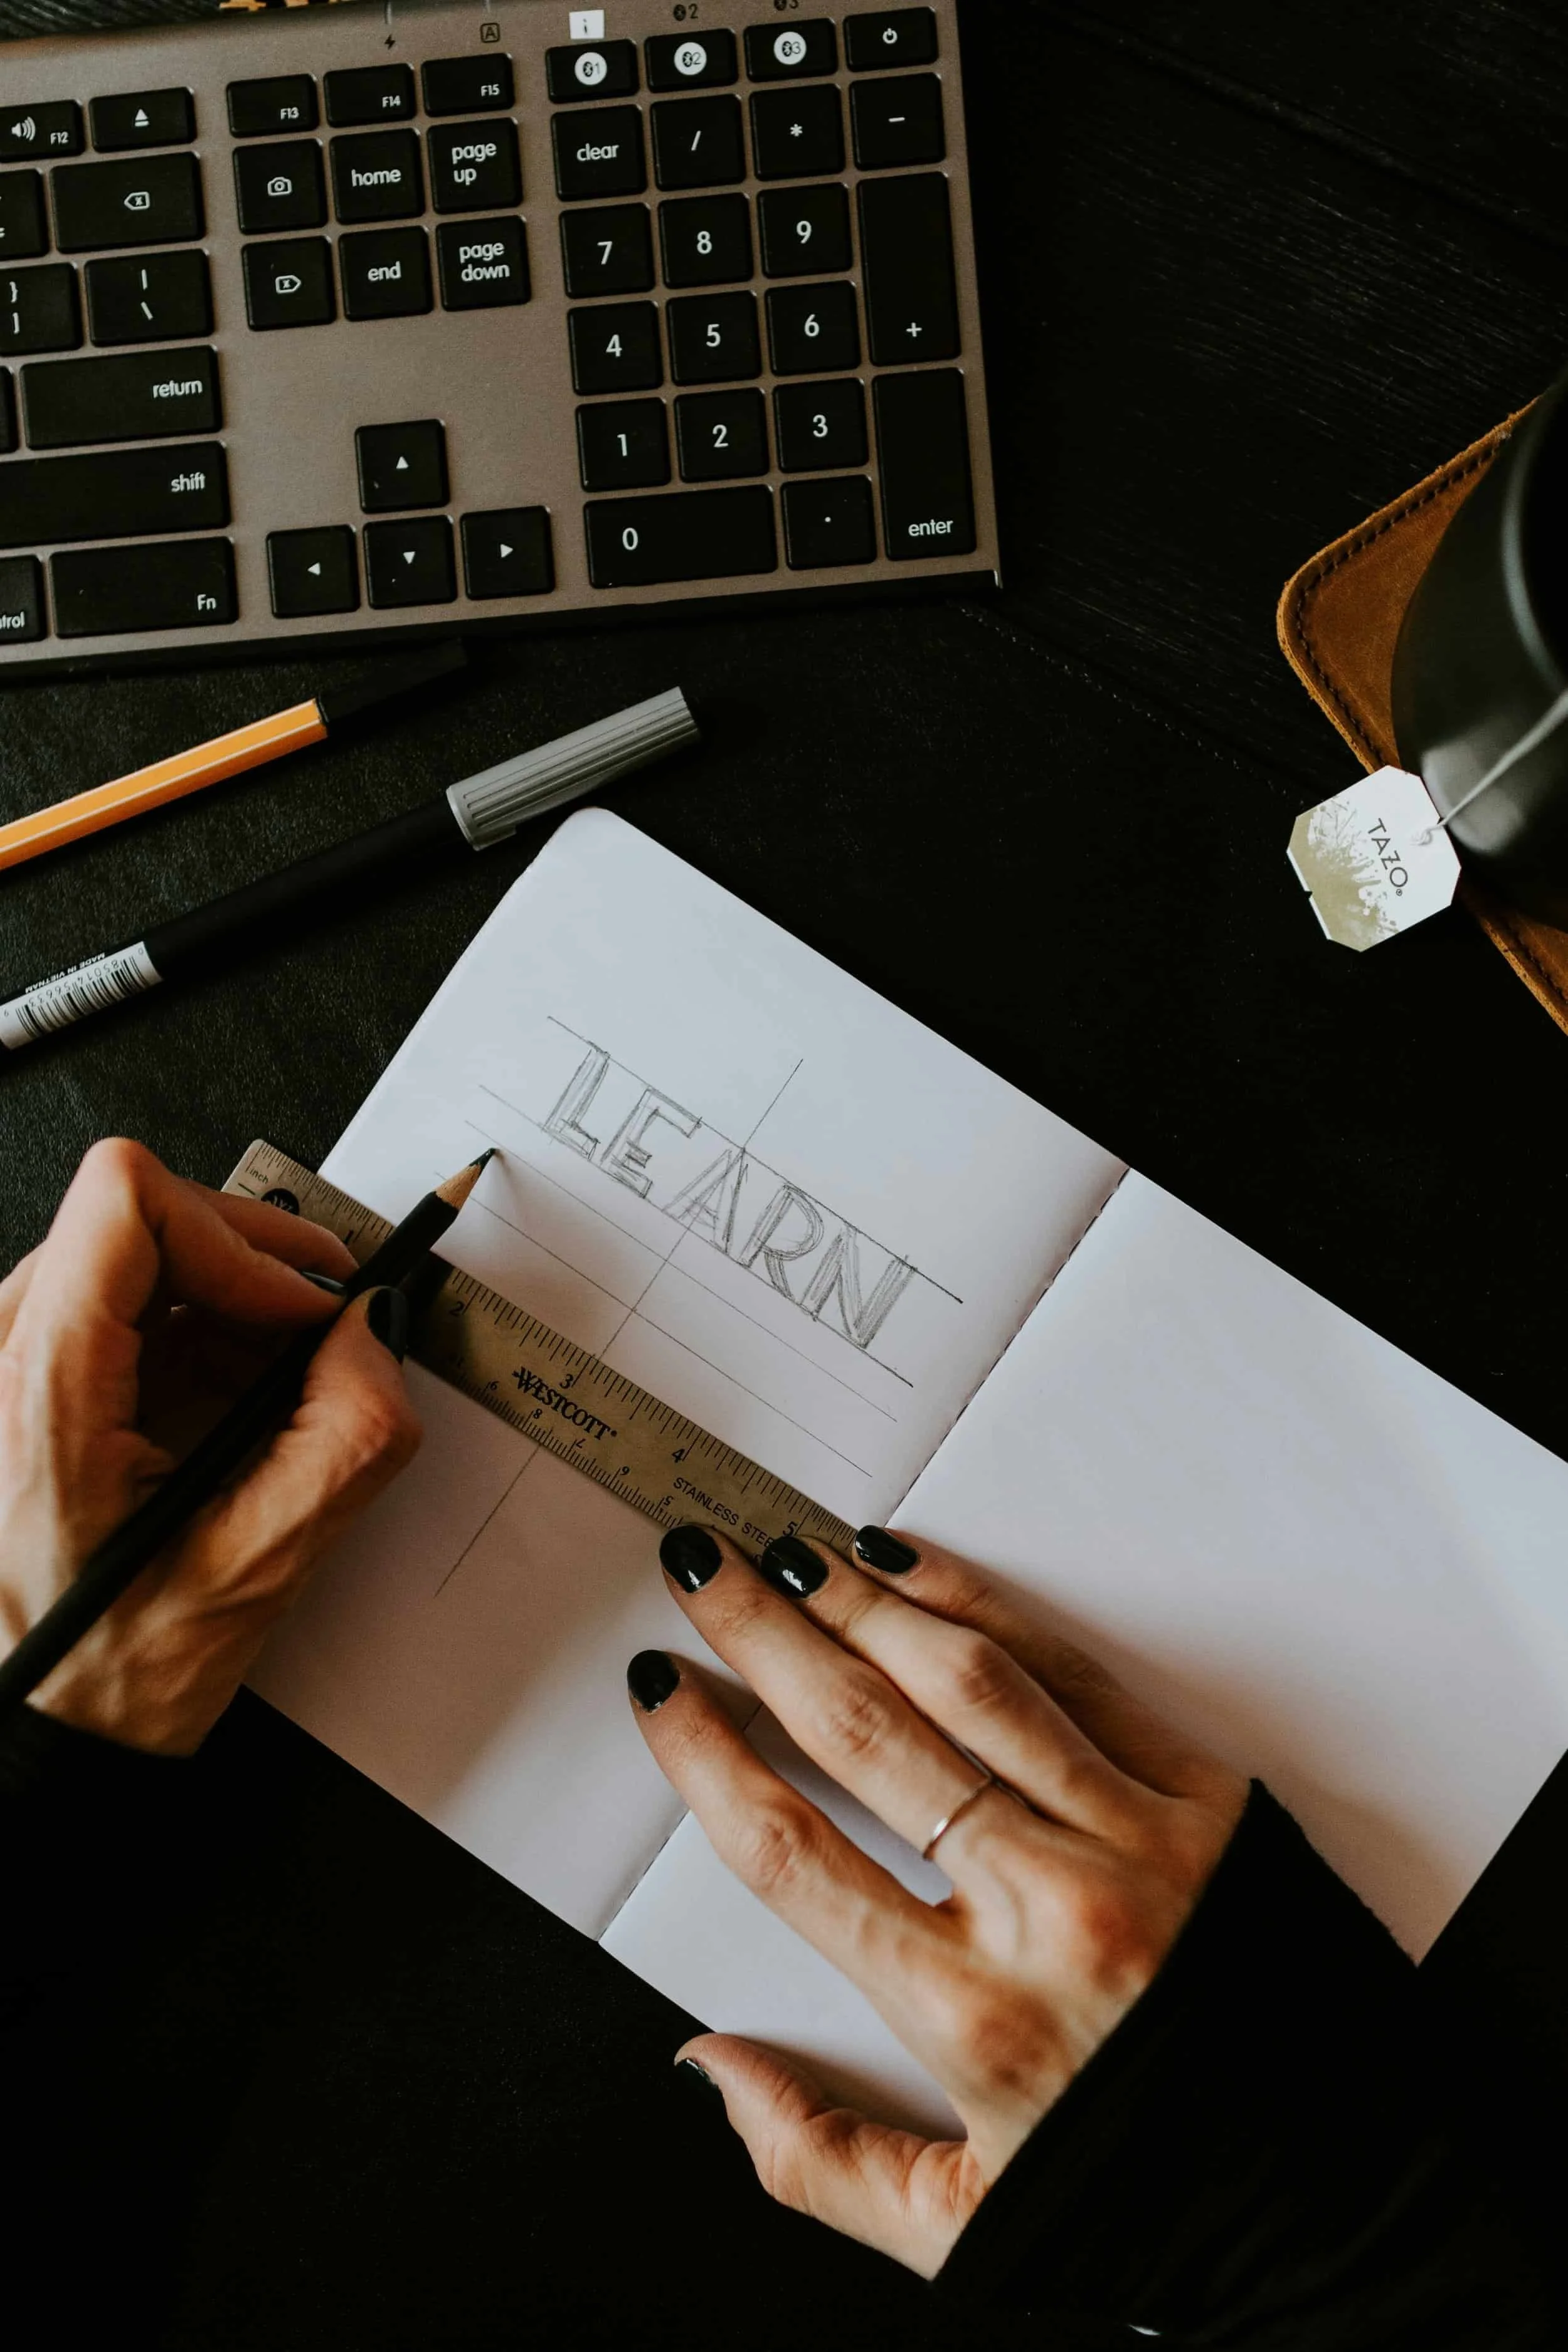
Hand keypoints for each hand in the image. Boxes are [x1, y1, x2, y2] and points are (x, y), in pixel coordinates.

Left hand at [0, 1138, 420, 1755]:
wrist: (26, 1737)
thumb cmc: (105, 1675)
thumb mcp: (259, 1568)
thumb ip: (345, 1437)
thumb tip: (372, 1329)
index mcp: (39, 1389)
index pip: (129, 1200)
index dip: (239, 1237)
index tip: (300, 1310)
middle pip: (137, 1216)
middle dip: (251, 1262)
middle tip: (327, 1323)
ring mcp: (3, 1366)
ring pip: (129, 1253)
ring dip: (226, 1298)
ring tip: (286, 1373)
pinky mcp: (23, 1381)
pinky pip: (116, 1304)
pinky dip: (193, 1330)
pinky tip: (235, 1396)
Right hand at [629, 1525, 1246, 2276]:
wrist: (1345, 2198)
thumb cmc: (1147, 2200)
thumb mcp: (965, 2232)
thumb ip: (817, 2159)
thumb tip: (706, 2065)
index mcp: (969, 2018)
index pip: (792, 1852)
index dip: (705, 1758)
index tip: (660, 1690)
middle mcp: (1044, 1910)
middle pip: (863, 1734)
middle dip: (763, 1639)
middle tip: (702, 1569)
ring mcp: (1133, 1840)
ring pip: (966, 1682)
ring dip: (863, 1604)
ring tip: (793, 1554)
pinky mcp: (1207, 1798)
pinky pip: (1076, 1677)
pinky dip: (989, 1609)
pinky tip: (920, 1573)